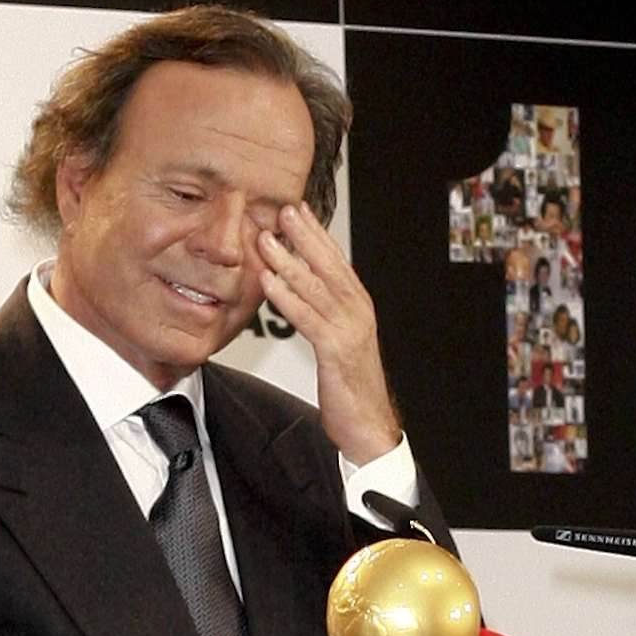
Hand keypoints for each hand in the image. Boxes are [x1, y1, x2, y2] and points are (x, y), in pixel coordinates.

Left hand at [258, 202, 400, 465]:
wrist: (370, 426)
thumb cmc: (351, 387)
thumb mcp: (338, 342)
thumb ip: (323, 314)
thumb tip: (301, 291)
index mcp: (358, 307)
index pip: (336, 261)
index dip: (316, 233)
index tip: (297, 210)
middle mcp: (358, 313)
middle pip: (329, 265)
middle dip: (305, 235)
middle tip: (282, 209)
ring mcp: (350, 331)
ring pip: (316, 288)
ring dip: (289, 261)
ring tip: (266, 240)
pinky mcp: (337, 352)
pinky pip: (309, 319)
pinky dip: (288, 298)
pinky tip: (269, 282)